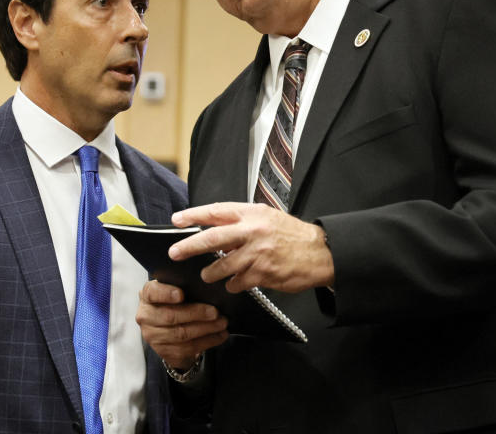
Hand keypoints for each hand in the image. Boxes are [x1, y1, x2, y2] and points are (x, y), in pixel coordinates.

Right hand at [136, 280, 227, 369]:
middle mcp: (146, 316)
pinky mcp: (164, 351)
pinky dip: (208, 341)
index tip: (181, 294)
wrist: (167, 328)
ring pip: (181, 334)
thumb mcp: (173, 290)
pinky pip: (188, 348)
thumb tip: (207, 286)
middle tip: (215, 312)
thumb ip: (183, 286)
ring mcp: (153, 336)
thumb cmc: (174, 303)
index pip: (152, 293)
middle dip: (196, 314)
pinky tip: (220, 335)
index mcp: (147, 296)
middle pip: (170, 316)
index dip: (166, 293)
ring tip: (222, 323)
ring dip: (206, 329)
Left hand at [170, 202, 333, 292]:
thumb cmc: (292, 234)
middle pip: (212, 239)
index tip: (177, 220)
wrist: (320, 252)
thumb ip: (242, 220)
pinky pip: (237, 282)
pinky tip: (233, 284)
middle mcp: (252, 231)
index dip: (193, 215)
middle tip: (175, 252)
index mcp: (251, 214)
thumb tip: (214, 226)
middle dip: (189, 246)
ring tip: (207, 275)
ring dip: (211, 273)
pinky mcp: (262, 274)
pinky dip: (232, 285)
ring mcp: (257, 254)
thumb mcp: (267, 217)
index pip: (216, 211)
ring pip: (222, 266)